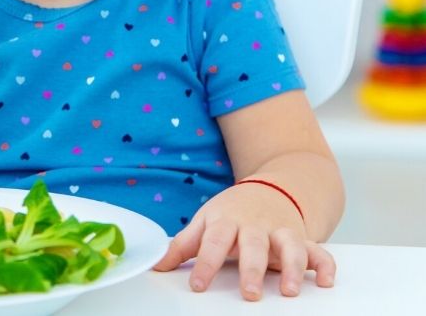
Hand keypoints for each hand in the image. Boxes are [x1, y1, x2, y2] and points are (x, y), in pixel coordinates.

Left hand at [152, 182, 336, 300]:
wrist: (269, 188)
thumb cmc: (232, 211)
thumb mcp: (206, 221)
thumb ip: (184, 245)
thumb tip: (156, 266)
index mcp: (226, 221)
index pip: (213, 241)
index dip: (205, 263)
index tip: (197, 285)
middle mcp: (255, 226)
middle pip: (253, 245)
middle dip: (252, 269)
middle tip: (249, 294)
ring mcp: (281, 231)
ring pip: (290, 246)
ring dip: (293, 267)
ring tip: (289, 291)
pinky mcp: (302, 239)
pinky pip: (319, 250)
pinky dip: (325, 264)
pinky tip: (325, 281)